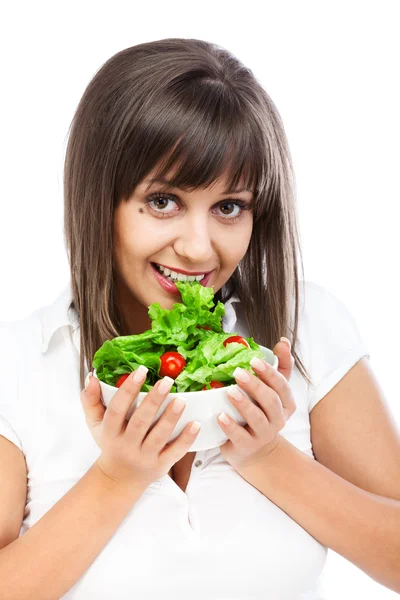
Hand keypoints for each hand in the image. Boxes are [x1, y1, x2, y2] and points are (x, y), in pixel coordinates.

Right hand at [80, 367, 200, 489]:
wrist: (118, 480)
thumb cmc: (110, 443)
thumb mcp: (95, 424)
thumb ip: (91, 400)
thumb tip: (92, 377)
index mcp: (110, 432)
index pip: (117, 410)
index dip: (128, 390)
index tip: (141, 371)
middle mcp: (126, 446)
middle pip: (140, 422)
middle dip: (153, 401)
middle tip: (167, 381)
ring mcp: (144, 457)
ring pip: (158, 437)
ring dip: (170, 418)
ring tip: (182, 400)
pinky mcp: (160, 466)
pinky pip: (175, 453)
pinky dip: (186, 439)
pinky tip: (195, 424)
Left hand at [218, 338, 295, 471]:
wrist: (255, 451)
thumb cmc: (262, 413)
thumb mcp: (273, 391)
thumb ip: (280, 366)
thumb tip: (284, 341)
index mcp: (286, 404)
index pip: (282, 387)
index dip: (269, 373)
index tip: (254, 360)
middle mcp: (277, 420)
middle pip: (270, 401)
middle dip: (256, 385)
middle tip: (238, 372)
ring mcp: (263, 435)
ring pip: (257, 419)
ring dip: (243, 404)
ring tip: (230, 391)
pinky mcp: (246, 446)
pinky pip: (240, 436)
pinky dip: (230, 426)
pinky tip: (220, 416)